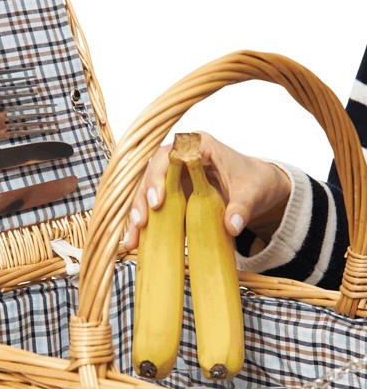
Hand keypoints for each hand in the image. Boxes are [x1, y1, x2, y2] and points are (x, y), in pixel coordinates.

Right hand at [123, 131, 291, 251]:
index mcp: (198, 146)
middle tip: (141, 223)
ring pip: (146, 192)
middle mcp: (179, 158)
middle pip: (151, 175)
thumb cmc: (254, 181)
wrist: (257, 188)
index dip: (158, 177)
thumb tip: (232, 226)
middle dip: (142, 199)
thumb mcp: (253, 193)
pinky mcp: (171, 195)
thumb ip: (243, 207)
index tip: (158, 202)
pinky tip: (135, 243)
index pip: (169, 156)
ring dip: (138, 215)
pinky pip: (152, 208)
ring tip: (132, 240)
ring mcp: (172, 177)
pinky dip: (144, 225)